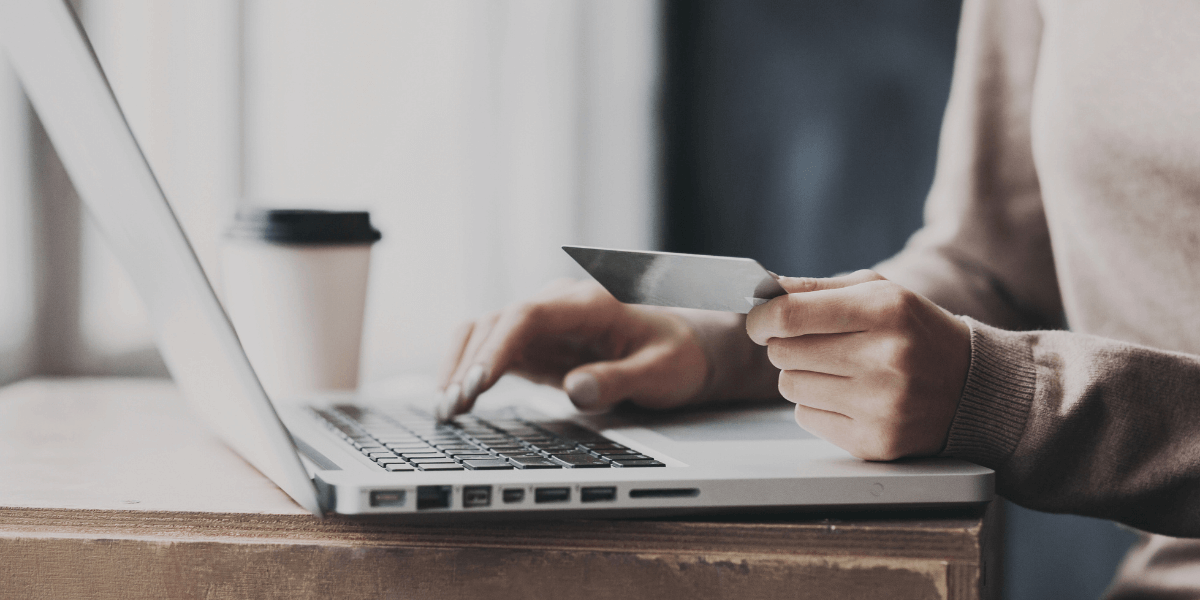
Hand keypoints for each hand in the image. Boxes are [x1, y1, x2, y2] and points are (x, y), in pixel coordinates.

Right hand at [438, 279, 708, 418]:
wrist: (684, 348)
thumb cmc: (676, 357)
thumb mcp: (660, 373)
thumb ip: (618, 380)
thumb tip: (575, 390)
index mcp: (590, 304)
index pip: (528, 314)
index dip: (498, 346)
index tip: (479, 381)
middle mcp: (558, 305)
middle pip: (497, 322)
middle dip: (469, 364)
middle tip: (452, 408)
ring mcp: (542, 322)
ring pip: (484, 332)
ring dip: (460, 367)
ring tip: (445, 409)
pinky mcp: (533, 344)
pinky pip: (489, 350)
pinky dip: (467, 372)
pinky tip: (452, 400)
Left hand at [745, 270, 970, 460]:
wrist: (972, 388)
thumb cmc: (914, 331)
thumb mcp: (879, 293)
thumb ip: (817, 289)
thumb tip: (762, 293)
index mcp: (886, 310)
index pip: (790, 315)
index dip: (762, 318)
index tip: (760, 321)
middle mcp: (886, 358)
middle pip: (783, 353)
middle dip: (787, 346)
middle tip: (814, 345)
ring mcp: (882, 405)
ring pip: (790, 387)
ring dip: (802, 377)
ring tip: (840, 371)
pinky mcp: (875, 442)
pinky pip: (806, 418)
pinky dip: (818, 407)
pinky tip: (852, 398)